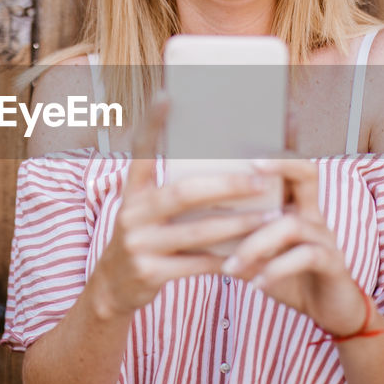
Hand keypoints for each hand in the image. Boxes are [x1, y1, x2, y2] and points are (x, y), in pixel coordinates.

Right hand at [90, 96, 277, 318]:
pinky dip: (228, 259)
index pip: (141, 149)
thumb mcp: (147, 209)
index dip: (152, 123)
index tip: (167, 95)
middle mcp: (132, 213)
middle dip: (228, 186)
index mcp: (133, 190)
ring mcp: (138, 244)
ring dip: (239, 225)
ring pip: (198, 232)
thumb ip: (176, 188)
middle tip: (262, 180)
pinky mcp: (149, 273)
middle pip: (184, 193)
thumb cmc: (146, 237)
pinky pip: (198, 264)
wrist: (112, 288)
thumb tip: (230, 160)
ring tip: (271, 218)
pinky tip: (254, 254)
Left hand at [221, 157, 370, 336]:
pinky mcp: (334, 263)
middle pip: (308, 173)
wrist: (330, 312)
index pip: (288, 168)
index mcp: (295, 208)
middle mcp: (313, 216)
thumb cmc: (290, 279)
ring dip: (256, 244)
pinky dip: (277, 268)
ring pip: (292, 224)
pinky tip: (257, 282)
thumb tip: (192, 234)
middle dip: (281, 164)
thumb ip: (235, 243)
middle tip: (251, 168)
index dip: (272, 155)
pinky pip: (306, 256)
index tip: (239, 149)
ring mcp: (326, 238)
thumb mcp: (259, 259)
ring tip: (231, 266)